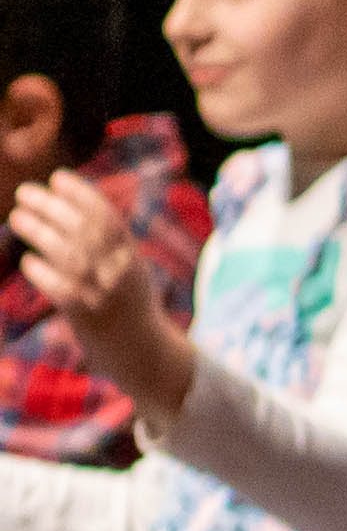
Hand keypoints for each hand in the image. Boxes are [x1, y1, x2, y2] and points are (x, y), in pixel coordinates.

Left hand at [7, 174, 190, 416]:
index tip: (58, 177)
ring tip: (17, 217)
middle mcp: (118, 270)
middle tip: (25, 193)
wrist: (144, 353)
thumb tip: (79, 210)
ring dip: (39, 231)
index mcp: (130, 256)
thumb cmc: (130, 307)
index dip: (82, 193)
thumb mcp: (130, 269)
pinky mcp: (85, 314)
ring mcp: (102, 292)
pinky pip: (59, 287)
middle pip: (83, 229)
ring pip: (68, 253)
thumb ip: (110, 244)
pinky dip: (41, 271)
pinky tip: (28, 261)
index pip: (107, 216)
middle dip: (52, 206)